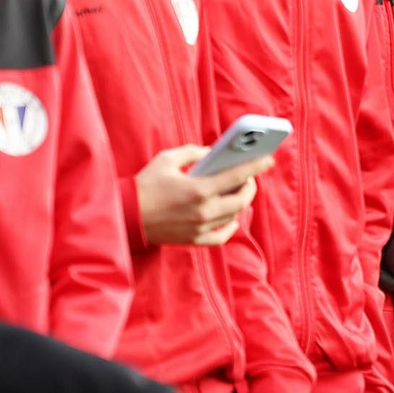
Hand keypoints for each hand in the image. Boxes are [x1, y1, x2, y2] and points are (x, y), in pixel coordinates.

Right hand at [135, 145, 271, 246]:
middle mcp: (204, 211)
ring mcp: (200, 228)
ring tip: (239, 190)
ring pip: (234, 215)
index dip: (256, 166)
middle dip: (250, 185)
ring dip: (241, 202)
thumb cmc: (145, 186)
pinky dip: (231, 226)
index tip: (269, 159)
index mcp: (199, 189)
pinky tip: (231, 217)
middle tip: (249, 176)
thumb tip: (212, 153)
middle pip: (242, 199)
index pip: (237, 176)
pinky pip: (222, 236)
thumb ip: (193, 152)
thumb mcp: (166, 159)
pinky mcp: (194, 240)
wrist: (124, 217)